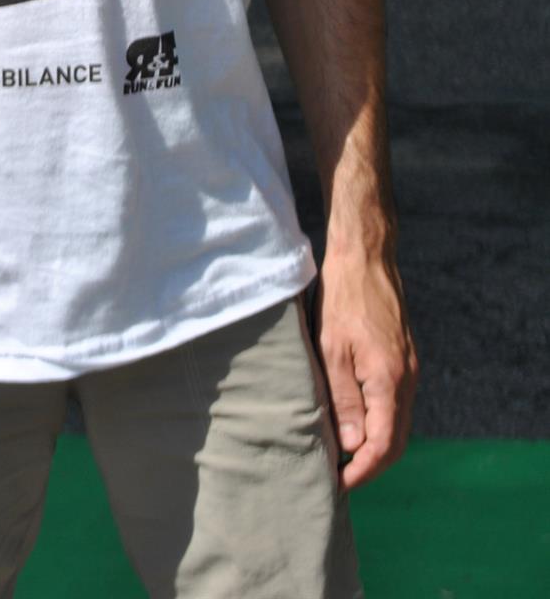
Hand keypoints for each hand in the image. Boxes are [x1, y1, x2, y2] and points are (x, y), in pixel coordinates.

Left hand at [314, 250, 417, 489]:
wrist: (366, 257)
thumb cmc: (342, 298)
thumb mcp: (332, 348)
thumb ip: (343, 399)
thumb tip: (353, 446)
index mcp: (390, 381)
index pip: (383, 446)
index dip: (362, 471)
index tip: (338, 484)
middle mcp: (407, 380)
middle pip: (396, 441)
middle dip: (370, 465)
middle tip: (339, 478)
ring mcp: (408, 369)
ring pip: (397, 423)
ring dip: (374, 445)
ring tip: (343, 456)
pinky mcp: (402, 359)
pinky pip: (395, 403)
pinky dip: (378, 422)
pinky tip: (355, 422)